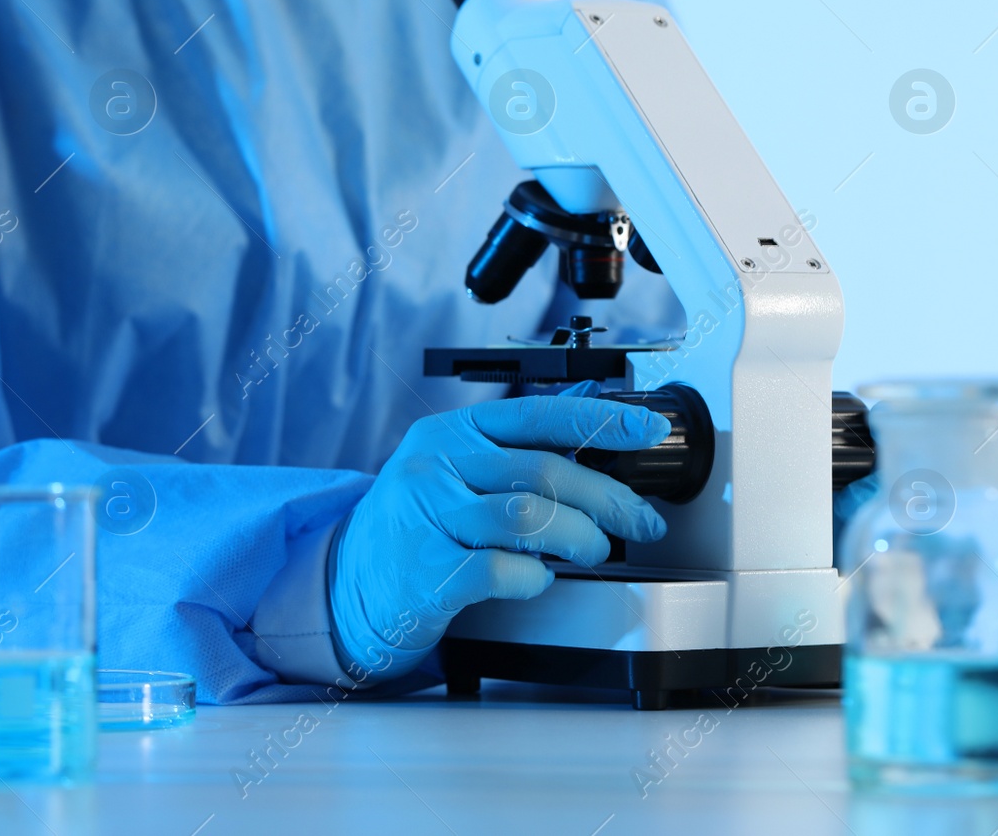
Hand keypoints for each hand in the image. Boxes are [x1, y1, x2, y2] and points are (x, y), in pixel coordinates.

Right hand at [328, 393, 671, 682]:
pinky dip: (535, 577)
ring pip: (529, 517)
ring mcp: (428, 516)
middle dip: (608, 498)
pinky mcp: (427, 570)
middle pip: (544, 470)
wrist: (348, 583)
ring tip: (592, 551)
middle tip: (638, 521)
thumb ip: (512, 456)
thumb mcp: (452, 472)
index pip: (538, 415)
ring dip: (579, 537)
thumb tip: (596, 442)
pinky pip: (502, 569)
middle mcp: (436, 466)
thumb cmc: (415, 527)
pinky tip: (537, 577)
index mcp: (450, 432)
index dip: (602, 421)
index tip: (648, 432)